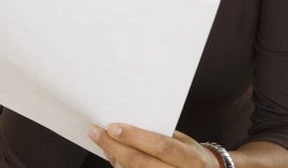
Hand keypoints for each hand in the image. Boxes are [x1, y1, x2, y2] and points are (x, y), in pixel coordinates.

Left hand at [89, 123, 218, 167]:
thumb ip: (158, 134)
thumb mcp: (183, 141)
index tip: (112, 127)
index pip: (160, 146)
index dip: (135, 137)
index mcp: (190, 158)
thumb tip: (126, 124)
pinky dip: (120, 167)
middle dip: (115, 147)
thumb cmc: (190, 155)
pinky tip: (113, 156)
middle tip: (96, 132)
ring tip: (102, 142)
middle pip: (141, 163)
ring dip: (114, 158)